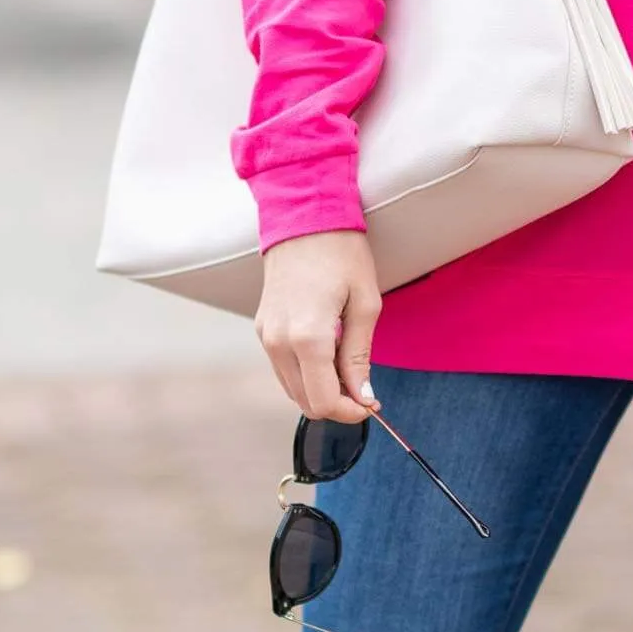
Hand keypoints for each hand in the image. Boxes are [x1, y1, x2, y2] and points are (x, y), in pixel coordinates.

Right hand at [255, 231, 381, 421]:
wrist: (304, 219)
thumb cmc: (342, 255)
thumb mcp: (365, 305)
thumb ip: (359, 357)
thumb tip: (363, 398)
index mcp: (308, 337)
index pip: (324, 401)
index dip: (351, 412)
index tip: (371, 404)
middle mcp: (279, 342)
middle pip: (305, 402)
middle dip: (337, 404)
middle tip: (364, 390)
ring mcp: (265, 337)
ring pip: (292, 389)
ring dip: (320, 390)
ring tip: (347, 369)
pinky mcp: (261, 329)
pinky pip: (283, 369)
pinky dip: (305, 374)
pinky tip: (327, 356)